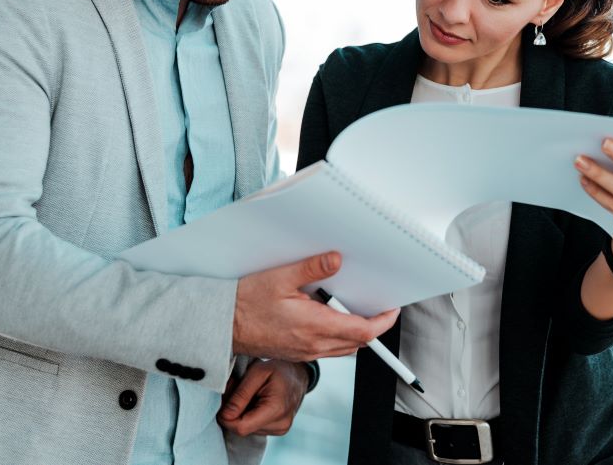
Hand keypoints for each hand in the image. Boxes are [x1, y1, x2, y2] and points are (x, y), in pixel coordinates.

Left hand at [218, 359, 308, 436]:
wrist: (299, 374)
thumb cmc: (279, 369)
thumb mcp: (257, 372)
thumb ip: (241, 395)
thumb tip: (225, 416)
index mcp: (276, 409)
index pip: (241, 427)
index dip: (227, 416)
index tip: (227, 397)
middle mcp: (281, 424)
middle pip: (242, 429)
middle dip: (233, 411)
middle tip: (236, 389)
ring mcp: (281, 429)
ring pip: (246, 429)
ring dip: (241, 413)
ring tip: (248, 393)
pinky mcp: (279, 430)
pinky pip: (254, 427)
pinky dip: (249, 415)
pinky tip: (255, 401)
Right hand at [232, 250, 398, 360]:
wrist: (221, 326)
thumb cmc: (245, 303)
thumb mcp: (280, 277)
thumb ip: (312, 268)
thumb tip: (337, 259)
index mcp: (314, 327)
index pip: (363, 332)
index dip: (383, 322)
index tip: (391, 309)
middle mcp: (312, 345)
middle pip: (357, 342)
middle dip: (372, 326)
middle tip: (377, 305)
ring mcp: (304, 352)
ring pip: (343, 348)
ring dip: (355, 332)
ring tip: (355, 308)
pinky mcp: (296, 353)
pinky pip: (327, 349)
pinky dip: (338, 336)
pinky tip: (329, 316)